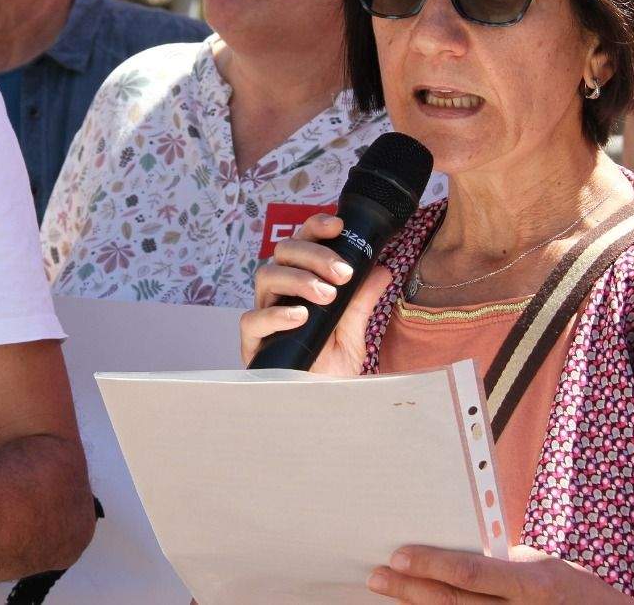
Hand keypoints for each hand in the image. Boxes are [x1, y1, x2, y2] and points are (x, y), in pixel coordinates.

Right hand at [239, 215, 379, 375]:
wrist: (322, 408)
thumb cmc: (331, 369)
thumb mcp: (354, 334)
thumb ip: (361, 302)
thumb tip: (382, 269)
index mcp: (300, 283)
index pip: (301, 243)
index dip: (315, 228)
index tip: (339, 225)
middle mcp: (278, 294)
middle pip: (283, 253)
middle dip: (314, 255)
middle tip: (343, 273)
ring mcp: (263, 316)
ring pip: (266, 276)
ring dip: (299, 279)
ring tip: (326, 295)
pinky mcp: (252, 343)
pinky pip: (252, 319)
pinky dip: (277, 314)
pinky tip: (301, 316)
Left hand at [368, 545, 633, 602]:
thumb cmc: (570, 588)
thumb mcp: (540, 566)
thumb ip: (498, 563)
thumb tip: (448, 552)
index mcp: (532, 583)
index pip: (472, 573)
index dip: (432, 565)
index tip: (398, 556)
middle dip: (409, 591)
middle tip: (375, 577)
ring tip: (389, 593)